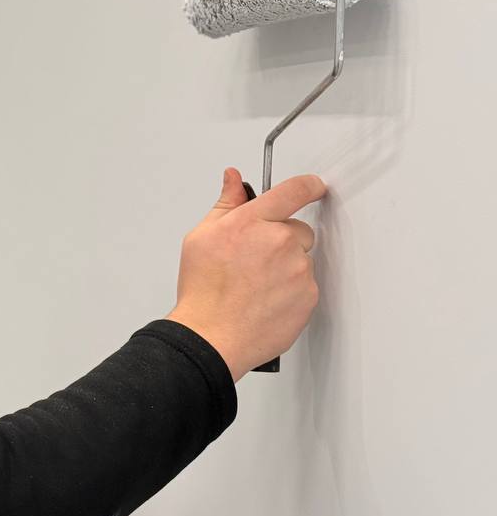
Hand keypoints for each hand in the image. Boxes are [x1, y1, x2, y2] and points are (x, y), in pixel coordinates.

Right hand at [166, 167, 326, 380]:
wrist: (212, 335)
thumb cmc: (203, 291)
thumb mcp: (201, 237)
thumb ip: (226, 204)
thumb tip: (233, 180)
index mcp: (252, 222)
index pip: (293, 191)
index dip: (308, 185)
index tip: (314, 186)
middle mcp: (279, 242)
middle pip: (299, 229)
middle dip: (282, 239)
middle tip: (255, 259)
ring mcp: (297, 270)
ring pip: (301, 259)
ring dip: (286, 266)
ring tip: (256, 285)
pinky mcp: (308, 296)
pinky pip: (306, 285)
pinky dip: (291, 291)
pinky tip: (265, 299)